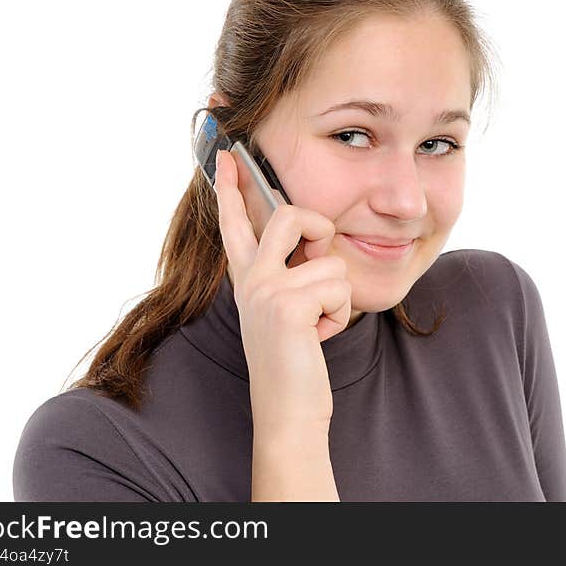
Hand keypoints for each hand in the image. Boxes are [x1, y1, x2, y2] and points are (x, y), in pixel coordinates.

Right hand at [213, 148, 351, 436]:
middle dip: (320, 230)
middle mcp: (250, 278)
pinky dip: (339, 316)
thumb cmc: (295, 363)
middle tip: (318, 269)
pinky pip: (339, 286)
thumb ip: (292, 273)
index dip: (230, 187)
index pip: (236, 223)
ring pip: (332, 260)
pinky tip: (317, 338)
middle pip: (291, 214)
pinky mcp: (286, 304)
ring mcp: (265, 289)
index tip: (226, 154)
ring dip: (337, 297)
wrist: (288, 411)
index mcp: (248, 277)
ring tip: (315, 326)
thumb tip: (319, 240)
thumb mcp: (288, 310)